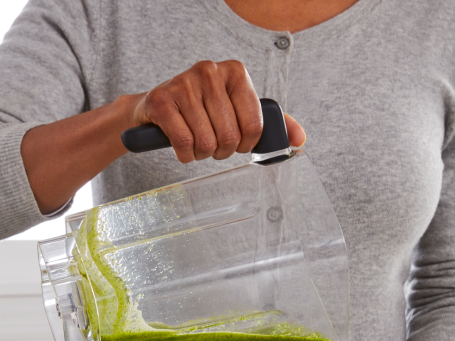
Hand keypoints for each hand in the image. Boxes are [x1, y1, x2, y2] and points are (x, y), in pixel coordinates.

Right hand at [130, 60, 305, 163]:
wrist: (155, 107)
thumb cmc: (201, 110)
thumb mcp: (237, 109)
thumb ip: (271, 123)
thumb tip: (299, 140)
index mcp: (236, 72)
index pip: (254, 123)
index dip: (246, 144)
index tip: (237, 145)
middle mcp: (210, 72)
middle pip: (229, 135)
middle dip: (222, 151)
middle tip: (214, 147)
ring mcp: (184, 84)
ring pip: (206, 142)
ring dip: (202, 154)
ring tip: (197, 145)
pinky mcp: (162, 100)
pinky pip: (183, 142)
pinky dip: (185, 154)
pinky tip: (183, 147)